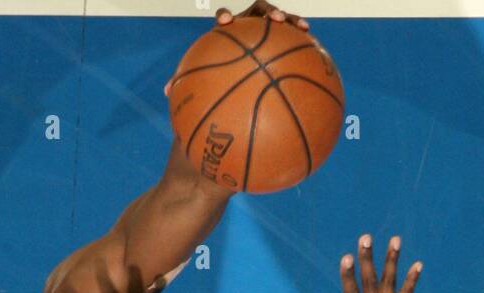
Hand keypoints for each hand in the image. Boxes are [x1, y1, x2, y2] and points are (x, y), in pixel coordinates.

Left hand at [164, 4, 308, 94]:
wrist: (240, 79)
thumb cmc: (218, 80)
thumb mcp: (204, 83)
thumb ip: (188, 83)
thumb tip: (166, 91)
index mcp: (230, 33)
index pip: (226, 19)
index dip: (226, 17)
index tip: (225, 22)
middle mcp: (249, 28)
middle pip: (258, 11)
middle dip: (267, 12)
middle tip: (274, 20)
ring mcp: (267, 35)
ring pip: (281, 23)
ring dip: (292, 22)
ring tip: (302, 27)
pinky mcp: (283, 45)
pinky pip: (295, 45)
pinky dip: (306, 46)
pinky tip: (317, 54)